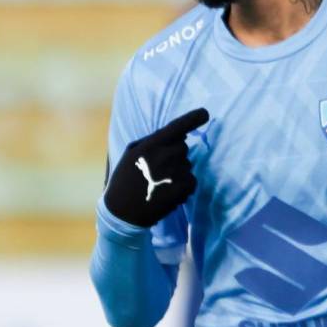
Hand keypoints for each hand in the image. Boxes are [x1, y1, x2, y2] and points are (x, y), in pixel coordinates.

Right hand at [104, 108, 208, 227]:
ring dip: (178, 172)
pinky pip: (192, 180)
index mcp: (149, 146)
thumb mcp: (132, 154)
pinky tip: (168, 192)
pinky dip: (184, 185)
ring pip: (187, 165)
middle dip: (175, 154)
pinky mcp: (182, 189)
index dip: (193, 118)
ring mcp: (174, 173)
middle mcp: (164, 156)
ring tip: (160, 183)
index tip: (205, 113)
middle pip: (183, 147)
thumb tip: (179, 134)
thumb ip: (153, 141)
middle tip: (159, 168)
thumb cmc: (125, 180)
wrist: (122, 212)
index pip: (176, 127)